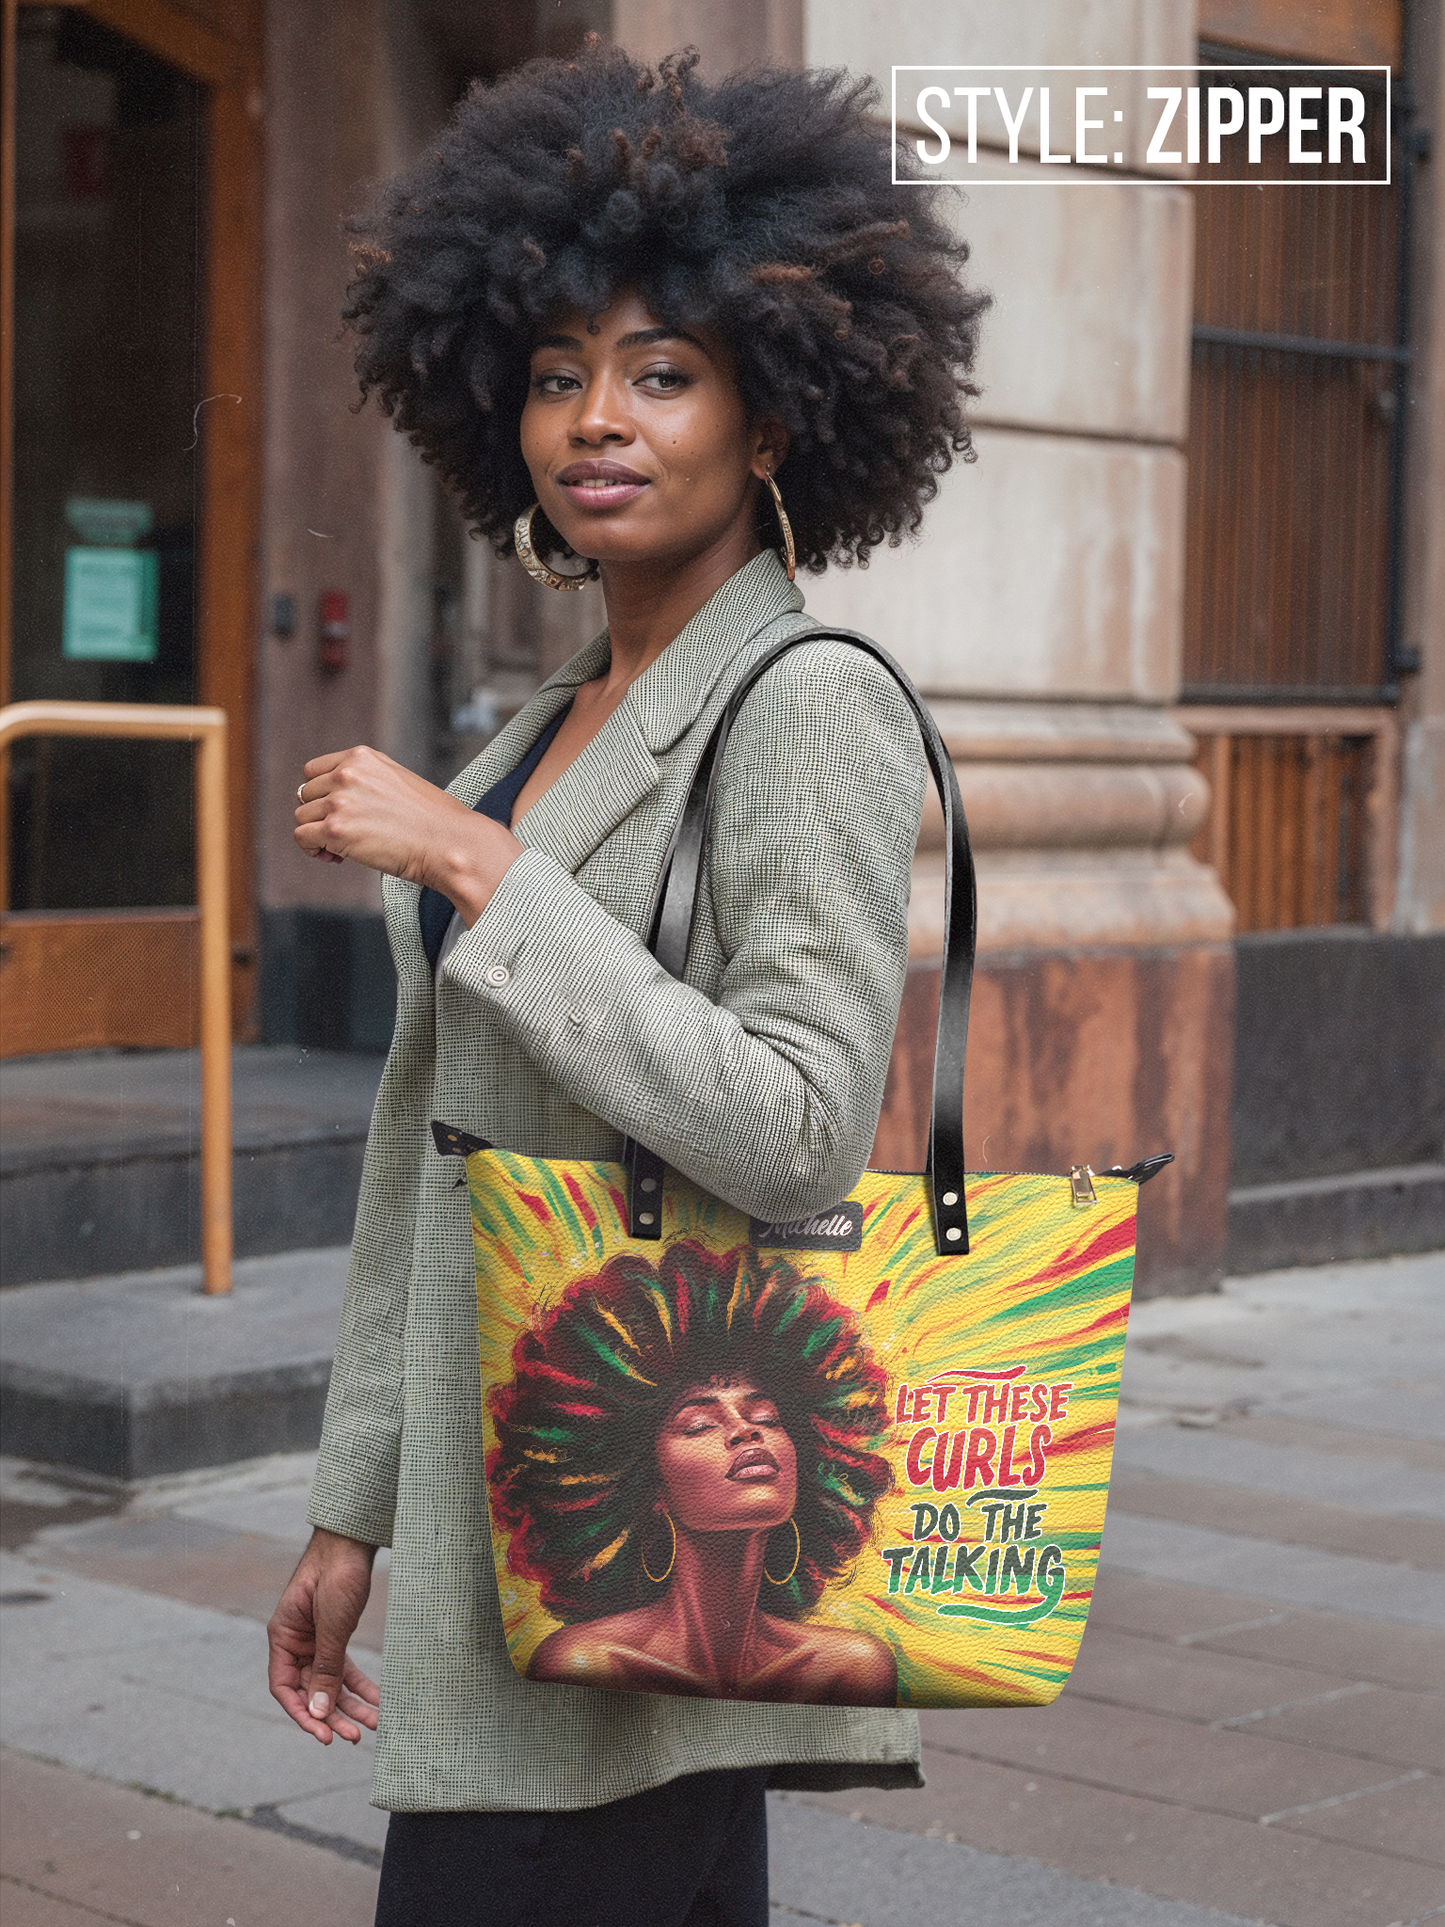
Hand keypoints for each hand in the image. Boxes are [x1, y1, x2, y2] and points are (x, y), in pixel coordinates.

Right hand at [267, 1527, 381, 1744]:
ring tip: (373, 1724)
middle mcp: (295, 1642)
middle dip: (332, 1715)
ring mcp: (315, 1640)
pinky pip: (344, 1668)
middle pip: (310, 1690)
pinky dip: (359, 1685)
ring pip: (329, 1683)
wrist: (354, 1538)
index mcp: (283, 1637)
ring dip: (349, 1705)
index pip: (285, 1688)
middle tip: (355, 1736)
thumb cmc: (337, 1572)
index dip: (303, 1714)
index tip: (324, 1736)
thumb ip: (325, 1667)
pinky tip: (377, 1701)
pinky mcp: (335, 1635)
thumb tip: (319, 1711)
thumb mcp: (332, 1623)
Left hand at [294, 745, 520, 918]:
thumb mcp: (396, 781)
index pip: (313, 771)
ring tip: (342, 850)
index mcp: (361, 757)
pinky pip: (303, 838)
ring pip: (302, 817)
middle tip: (344, 836)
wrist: (448, 843)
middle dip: (320, 817)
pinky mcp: (336, 829)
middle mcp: (347, 774)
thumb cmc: (431, 820)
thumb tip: (332, 799)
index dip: (321, 796)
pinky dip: (314, 851)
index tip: (338, 813)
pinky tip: (336, 858)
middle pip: (305, 796)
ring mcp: (340, 801)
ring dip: (317, 835)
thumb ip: (364, 780)